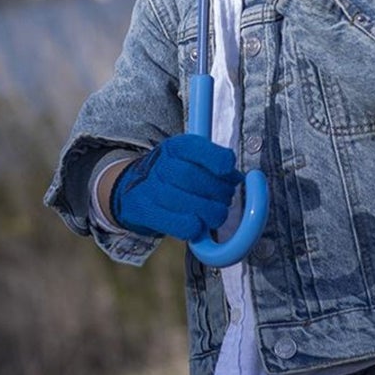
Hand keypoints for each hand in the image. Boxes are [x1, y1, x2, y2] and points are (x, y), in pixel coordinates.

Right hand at [110, 132, 243, 240]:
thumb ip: (215, 165)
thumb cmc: (174, 175)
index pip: (194, 147)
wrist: (133, 189)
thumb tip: (240, 178)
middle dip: (217, 190)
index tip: (230, 169)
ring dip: (210, 211)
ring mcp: (151, 190)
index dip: (215, 158)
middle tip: (227, 197)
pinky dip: (194, 227)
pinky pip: (176, 224)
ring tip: (216, 213)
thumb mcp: (191, 159)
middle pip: (190, 176)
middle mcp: (160, 165)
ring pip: (184, 201)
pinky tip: (200, 226)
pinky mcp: (147, 213)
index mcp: (175, 147)